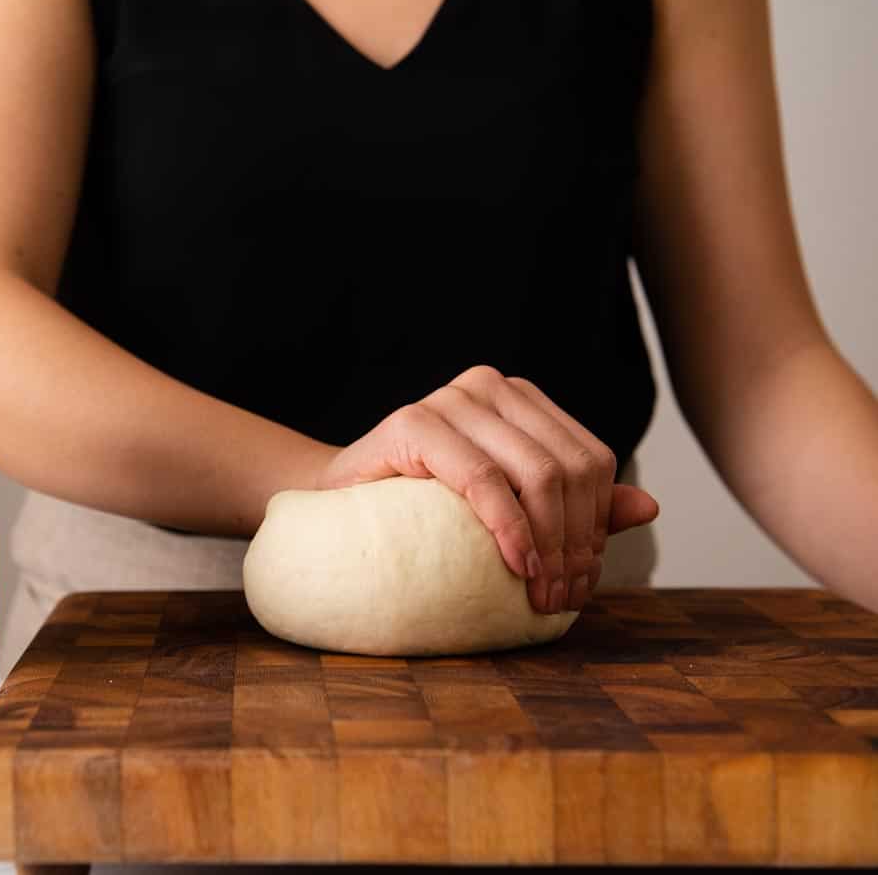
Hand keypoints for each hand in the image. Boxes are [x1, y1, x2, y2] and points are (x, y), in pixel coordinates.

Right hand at [315, 366, 658, 613]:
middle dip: (575, 543)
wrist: (334, 509)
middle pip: (569, 468)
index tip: (582, 583)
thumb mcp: (507, 509)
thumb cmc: (419, 512)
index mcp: (518, 397)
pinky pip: (484, 480)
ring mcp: (451, 398)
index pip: (590, 458)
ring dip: (549, 545)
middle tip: (561, 599)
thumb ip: (572, 505)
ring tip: (540, 594)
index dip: (598, 525)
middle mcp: (489, 385)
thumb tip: (649, 506)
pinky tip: (516, 566)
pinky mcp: (413, 422)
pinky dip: (509, 528)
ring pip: (536, 473)